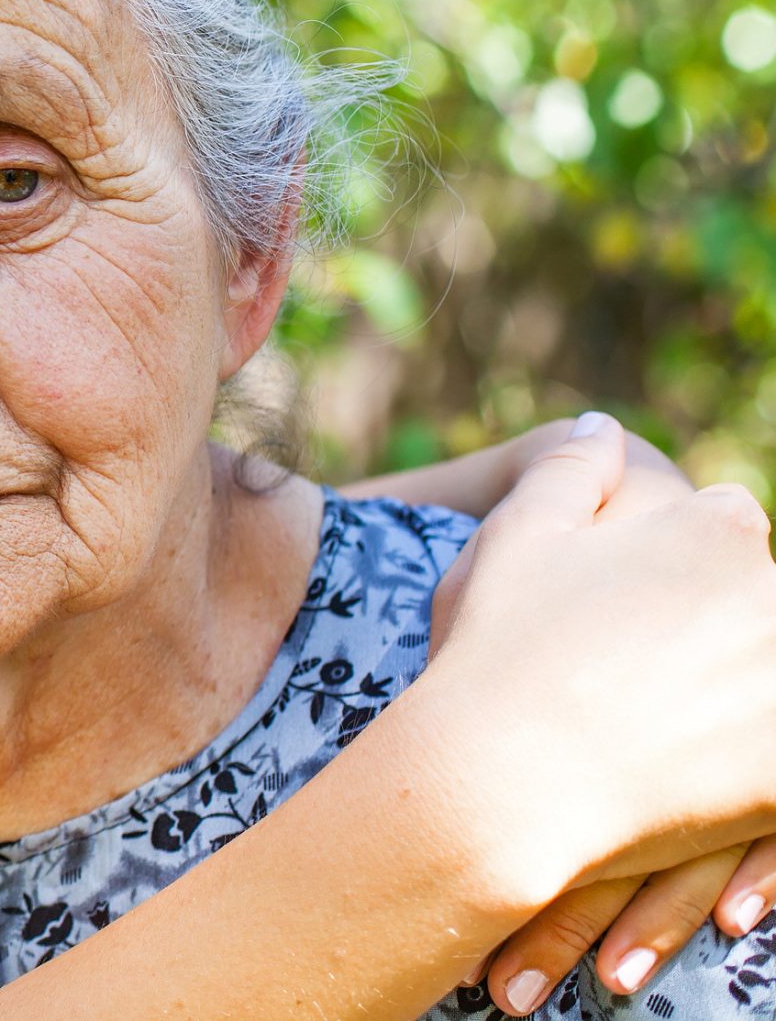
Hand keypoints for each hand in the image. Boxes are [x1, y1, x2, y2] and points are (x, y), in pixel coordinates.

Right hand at [410, 413, 775, 999]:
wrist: (500, 776)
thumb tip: (604, 428)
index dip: (677, 578)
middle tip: (641, 691)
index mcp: (714, 525)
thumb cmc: (497, 649)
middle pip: (759, 611)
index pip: (726, 535)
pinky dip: (755, 796)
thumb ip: (571, 470)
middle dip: (714, 647)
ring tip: (663, 752)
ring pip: (765, 683)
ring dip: (730, 715)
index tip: (635, 621)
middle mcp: (771, 592)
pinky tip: (714, 816)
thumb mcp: (518, 534)